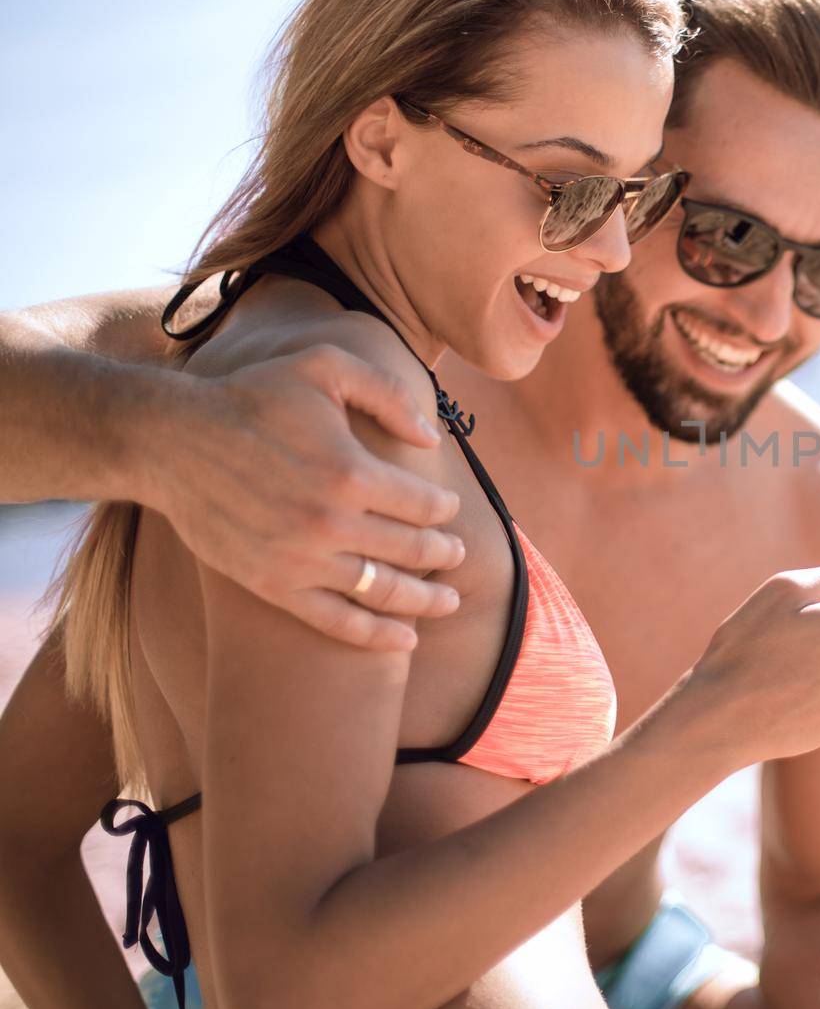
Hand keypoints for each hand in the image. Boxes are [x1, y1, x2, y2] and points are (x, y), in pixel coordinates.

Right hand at [139, 344, 464, 650]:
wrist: (173, 441)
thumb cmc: (253, 398)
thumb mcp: (325, 368)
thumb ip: (387, 393)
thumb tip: (431, 439)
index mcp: (351, 472)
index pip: (423, 505)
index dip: (444, 509)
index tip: (449, 508)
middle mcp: (331, 522)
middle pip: (412, 550)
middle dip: (444, 554)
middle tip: (458, 554)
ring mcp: (302, 560)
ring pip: (383, 591)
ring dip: (425, 600)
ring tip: (449, 601)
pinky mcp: (273, 584)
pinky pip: (337, 621)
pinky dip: (376, 635)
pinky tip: (406, 640)